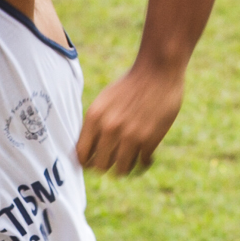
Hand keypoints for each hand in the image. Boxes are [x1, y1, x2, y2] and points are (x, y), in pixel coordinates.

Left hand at [76, 58, 185, 175]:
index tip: (94, 161)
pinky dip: (143, 162)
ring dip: (126, 166)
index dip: (87, 162)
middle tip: (114, 160)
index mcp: (94, 117)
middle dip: (107, 165)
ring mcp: (130, 136)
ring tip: (131, 159)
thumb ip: (96, 125)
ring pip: (121, 170)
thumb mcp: (104, 101)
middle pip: (100, 166)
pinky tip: (146, 155)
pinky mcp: (150, 140)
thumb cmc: (130, 86)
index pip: (81, 154)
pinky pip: (142, 164)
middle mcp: (109, 128)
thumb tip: (89, 151)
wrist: (158, 71)